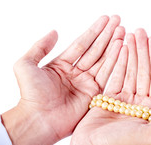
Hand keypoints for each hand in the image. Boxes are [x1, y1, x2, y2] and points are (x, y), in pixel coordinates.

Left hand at [2, 16, 124, 144]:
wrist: (38, 119)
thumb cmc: (30, 94)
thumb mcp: (26, 64)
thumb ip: (40, 47)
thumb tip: (54, 32)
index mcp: (61, 65)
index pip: (81, 44)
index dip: (93, 31)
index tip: (105, 19)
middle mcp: (76, 74)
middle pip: (95, 50)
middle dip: (107, 35)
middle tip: (118, 20)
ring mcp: (86, 85)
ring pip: (103, 61)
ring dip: (114, 46)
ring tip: (124, 31)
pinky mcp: (94, 95)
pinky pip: (107, 76)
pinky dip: (116, 62)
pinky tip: (123, 49)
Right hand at [68, 29, 150, 144]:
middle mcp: (139, 104)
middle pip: (143, 72)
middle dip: (142, 51)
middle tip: (139, 32)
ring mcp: (122, 102)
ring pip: (129, 72)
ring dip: (130, 54)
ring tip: (129, 35)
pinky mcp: (106, 101)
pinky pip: (114, 77)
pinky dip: (116, 63)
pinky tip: (118, 49)